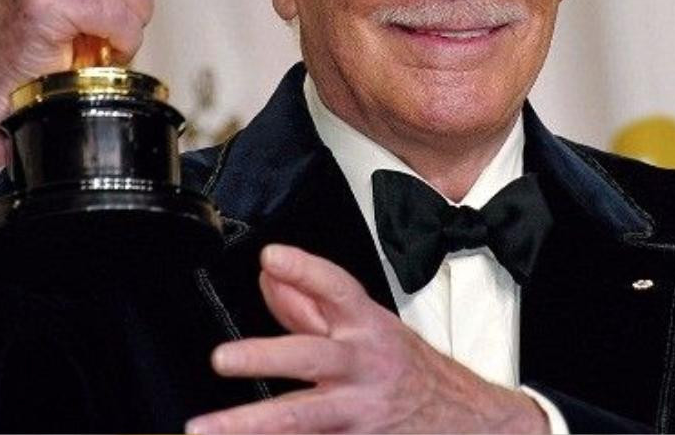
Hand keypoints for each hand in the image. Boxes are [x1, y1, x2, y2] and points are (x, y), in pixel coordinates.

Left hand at [187, 245, 548, 433]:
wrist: (469, 423)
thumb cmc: (408, 369)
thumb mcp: (368, 326)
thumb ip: (311, 302)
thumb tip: (268, 274)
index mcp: (368, 328)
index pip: (337, 289)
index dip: (306, 269)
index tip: (272, 256)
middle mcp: (364, 368)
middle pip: (311, 358)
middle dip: (265, 358)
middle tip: (221, 359)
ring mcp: (361, 413)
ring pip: (301, 419)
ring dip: (251, 424)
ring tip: (206, 428)